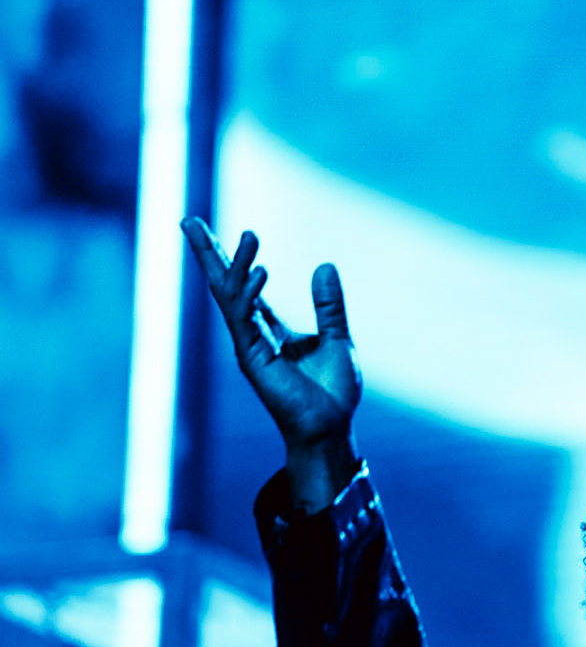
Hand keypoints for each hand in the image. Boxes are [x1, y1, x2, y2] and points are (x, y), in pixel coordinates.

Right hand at [184, 218, 362, 510]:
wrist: (331, 427)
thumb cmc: (333, 392)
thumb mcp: (338, 339)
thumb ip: (329, 306)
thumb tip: (325, 265)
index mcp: (270, 329)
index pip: (245, 286)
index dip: (233, 258)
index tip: (221, 231)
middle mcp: (253, 334)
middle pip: (224, 284)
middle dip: (207, 253)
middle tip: (187, 219)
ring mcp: (249, 346)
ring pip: (232, 297)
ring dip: (236, 264)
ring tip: (249, 235)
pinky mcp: (253, 358)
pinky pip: (245, 319)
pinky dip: (250, 294)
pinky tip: (260, 272)